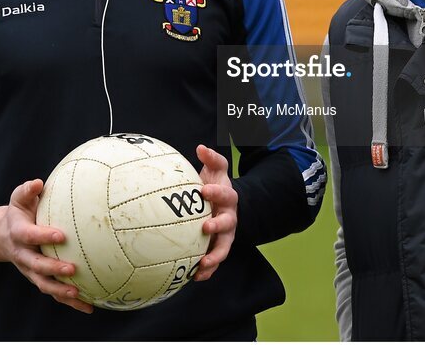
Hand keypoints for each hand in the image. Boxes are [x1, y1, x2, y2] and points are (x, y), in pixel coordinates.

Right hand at [0, 179, 93, 313]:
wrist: (1, 235)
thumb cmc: (18, 212)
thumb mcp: (18, 198)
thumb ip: (27, 190)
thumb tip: (37, 183)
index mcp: (18, 234)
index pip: (29, 236)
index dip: (43, 236)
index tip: (60, 235)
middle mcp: (23, 255)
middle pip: (36, 266)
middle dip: (53, 269)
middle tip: (72, 268)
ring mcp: (30, 270)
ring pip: (44, 284)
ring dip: (60, 291)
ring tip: (78, 294)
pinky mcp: (39, 278)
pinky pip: (53, 292)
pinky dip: (69, 302)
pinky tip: (89, 306)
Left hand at [194, 144, 237, 281]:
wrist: (224, 205)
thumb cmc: (214, 185)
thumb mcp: (216, 171)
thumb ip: (211, 159)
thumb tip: (200, 147)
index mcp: (227, 197)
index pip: (224, 194)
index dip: (216, 193)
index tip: (203, 191)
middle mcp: (230, 217)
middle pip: (228, 223)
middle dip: (218, 226)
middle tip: (205, 227)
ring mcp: (226, 234)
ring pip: (223, 247)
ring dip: (214, 256)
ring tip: (202, 264)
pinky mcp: (219, 247)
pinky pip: (214, 260)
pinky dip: (207, 270)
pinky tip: (194, 277)